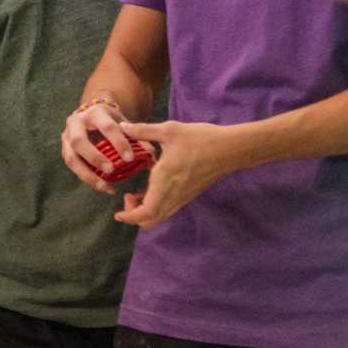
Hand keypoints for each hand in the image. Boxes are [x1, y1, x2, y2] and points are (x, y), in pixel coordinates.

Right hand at [60, 98, 143, 191]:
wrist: (91, 114)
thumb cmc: (111, 120)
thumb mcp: (123, 123)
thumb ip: (137, 136)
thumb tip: (151, 155)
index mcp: (95, 113)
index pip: (106, 127)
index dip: (118, 142)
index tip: (130, 158)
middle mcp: (76, 123)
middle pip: (79, 141)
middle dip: (95, 157)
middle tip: (111, 170)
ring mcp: (66, 137)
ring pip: (71, 158)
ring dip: (87, 174)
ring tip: (105, 186)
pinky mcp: (65, 150)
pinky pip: (72, 167)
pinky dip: (87, 178)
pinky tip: (103, 186)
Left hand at [109, 120, 243, 227]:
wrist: (230, 148)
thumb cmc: (200, 138)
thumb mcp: (169, 130)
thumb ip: (143, 130)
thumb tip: (121, 127)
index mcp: (165, 181)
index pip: (146, 212)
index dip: (129, 217)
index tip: (117, 212)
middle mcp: (173, 194)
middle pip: (151, 220)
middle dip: (134, 216)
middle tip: (127, 197)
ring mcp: (183, 196)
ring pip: (160, 216)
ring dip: (145, 211)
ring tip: (135, 193)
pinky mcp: (189, 194)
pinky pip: (168, 208)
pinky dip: (156, 205)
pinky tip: (151, 187)